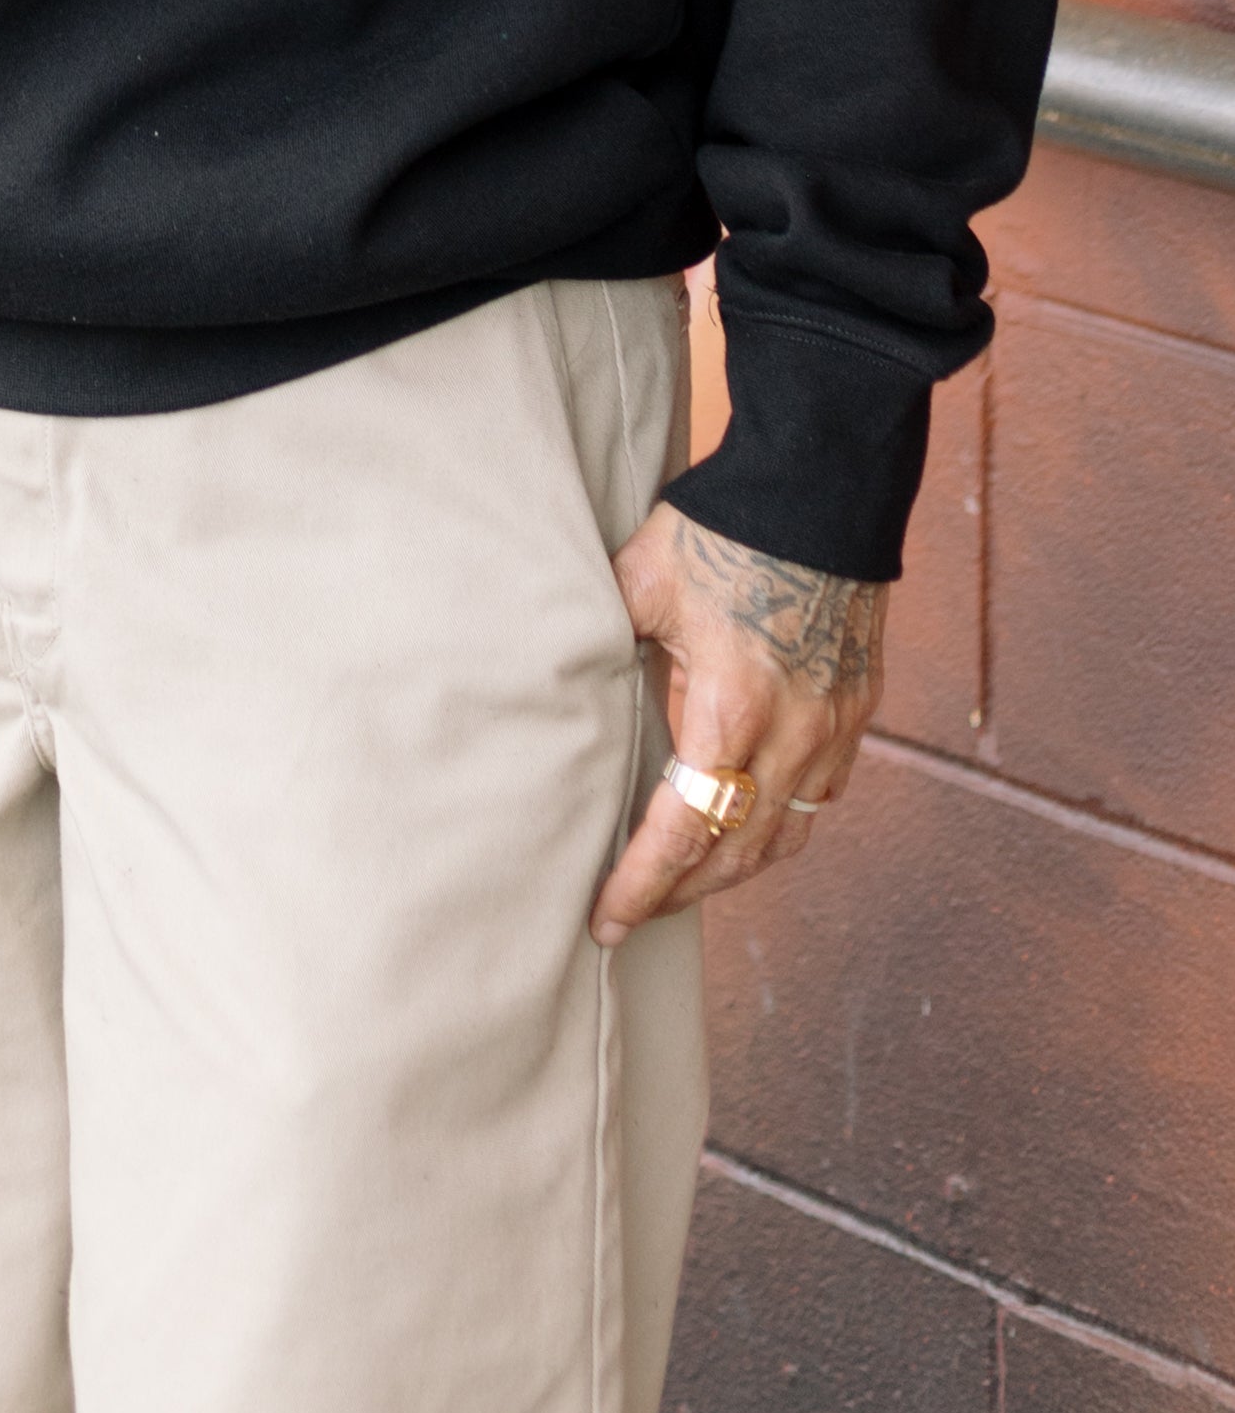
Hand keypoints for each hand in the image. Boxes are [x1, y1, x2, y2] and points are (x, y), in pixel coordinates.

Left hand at [589, 501, 885, 946]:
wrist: (820, 491)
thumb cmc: (724, 530)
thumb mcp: (641, 582)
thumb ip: (602, 640)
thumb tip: (560, 677)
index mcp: (731, 712)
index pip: (683, 832)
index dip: (641, 886)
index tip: (605, 921)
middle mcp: (794, 739)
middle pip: (736, 855)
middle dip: (679, 894)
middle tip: (630, 914)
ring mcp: (833, 731)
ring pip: (784, 838)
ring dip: (731, 870)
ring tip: (680, 885)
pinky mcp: (854, 714)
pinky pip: (818, 800)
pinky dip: (776, 826)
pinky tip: (743, 824)